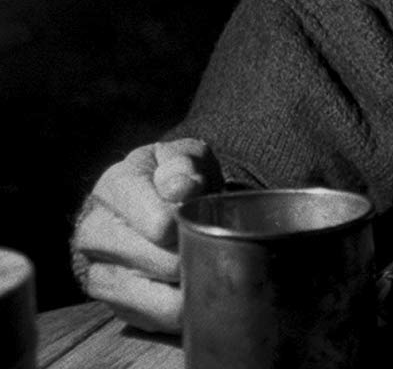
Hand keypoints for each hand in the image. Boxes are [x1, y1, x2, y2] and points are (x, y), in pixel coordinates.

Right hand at [72, 138, 221, 332]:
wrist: (158, 201)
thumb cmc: (175, 177)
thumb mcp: (185, 156)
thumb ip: (185, 166)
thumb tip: (181, 189)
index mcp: (115, 187)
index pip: (158, 221)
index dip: (189, 226)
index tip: (200, 218)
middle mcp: (95, 231)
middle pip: (157, 261)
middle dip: (193, 257)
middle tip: (213, 247)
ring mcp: (99, 270)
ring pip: (151, 297)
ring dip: (187, 289)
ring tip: (206, 269)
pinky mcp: (112, 301)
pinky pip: (150, 318)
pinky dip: (177, 311)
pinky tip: (190, 291)